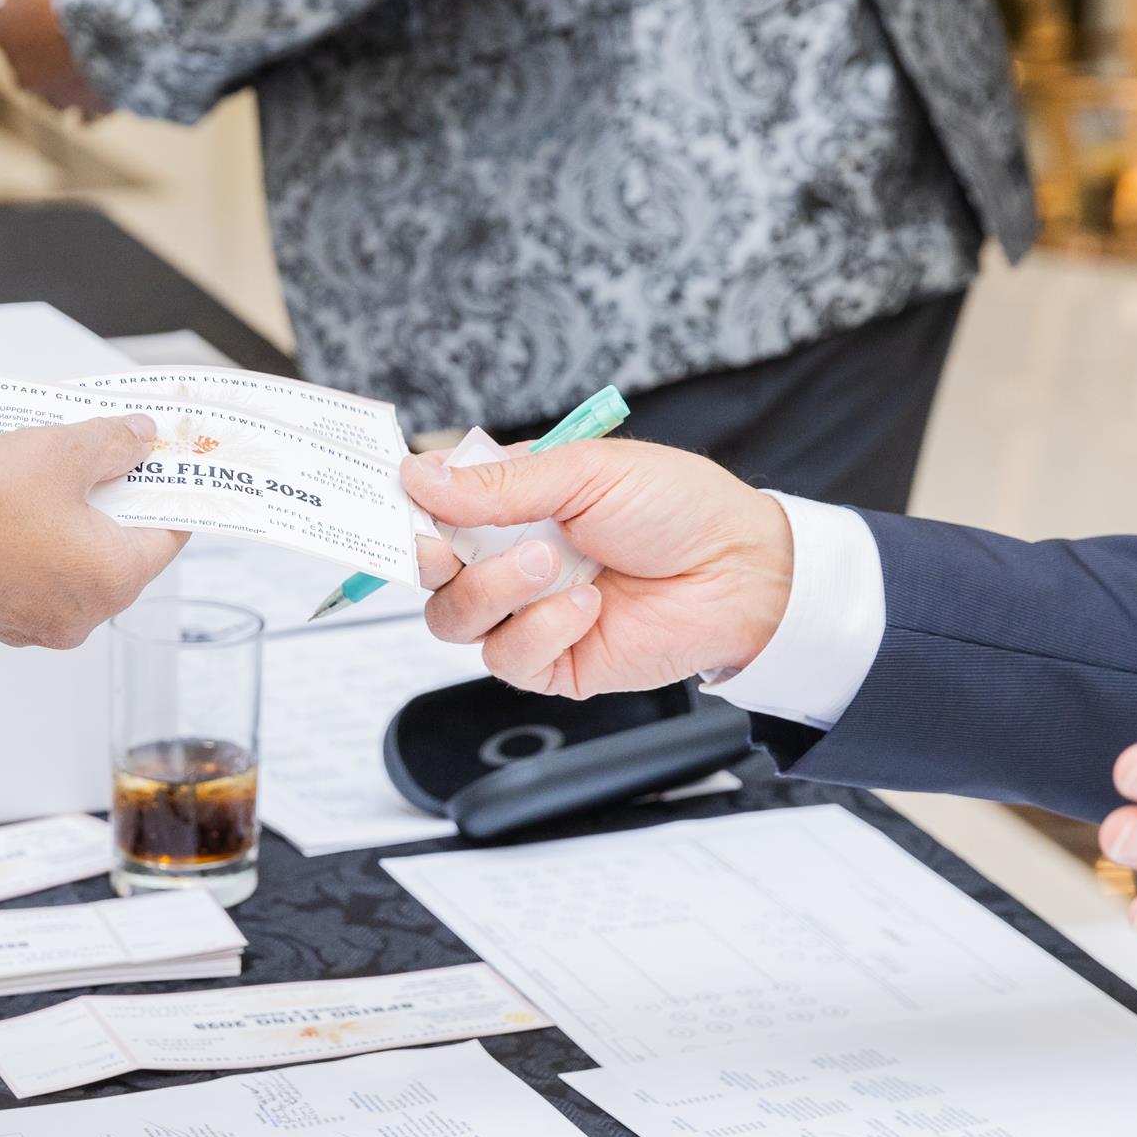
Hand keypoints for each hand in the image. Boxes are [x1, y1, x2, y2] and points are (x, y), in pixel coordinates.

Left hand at [0, 0, 112, 115]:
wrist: (122, 13)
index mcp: (3, 31)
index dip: (14, 14)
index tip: (29, 6)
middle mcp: (20, 71)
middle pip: (24, 64)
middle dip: (40, 53)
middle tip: (65, 33)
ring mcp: (53, 94)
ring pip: (52, 92)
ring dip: (65, 80)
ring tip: (91, 59)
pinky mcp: (85, 109)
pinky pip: (84, 112)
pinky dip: (91, 100)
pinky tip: (103, 84)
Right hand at [0, 414, 186, 647]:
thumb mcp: (62, 452)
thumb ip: (113, 443)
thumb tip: (139, 439)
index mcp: (114, 578)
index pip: (167, 534)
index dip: (165, 492)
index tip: (161, 466)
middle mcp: (84, 614)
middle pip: (120, 550)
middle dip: (112, 502)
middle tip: (101, 458)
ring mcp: (41, 623)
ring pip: (76, 565)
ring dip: (71, 524)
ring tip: (51, 476)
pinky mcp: (3, 620)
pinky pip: (37, 578)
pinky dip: (37, 547)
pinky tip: (19, 508)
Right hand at [402, 438, 792, 697]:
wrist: (744, 573)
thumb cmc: (677, 508)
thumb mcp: (584, 472)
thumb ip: (497, 483)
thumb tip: (416, 476)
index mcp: (511, 502)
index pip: (432, 507)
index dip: (403, 508)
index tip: (391, 501)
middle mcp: (508, 558)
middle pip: (426, 571)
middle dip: (427, 557)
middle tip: (442, 546)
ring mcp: (526, 613)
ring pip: (454, 618)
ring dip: (493, 590)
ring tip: (547, 563)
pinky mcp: (552, 663)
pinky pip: (507, 657)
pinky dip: (541, 629)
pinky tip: (586, 606)